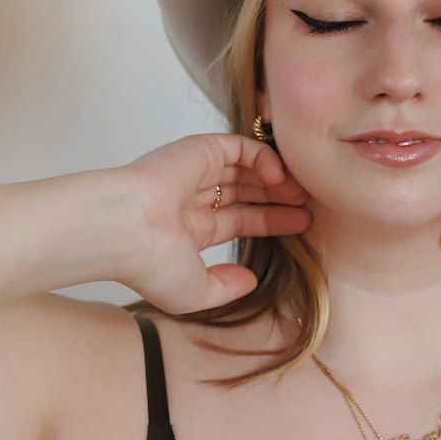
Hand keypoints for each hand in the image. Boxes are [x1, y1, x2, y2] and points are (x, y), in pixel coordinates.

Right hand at [121, 132, 310, 312]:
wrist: (128, 231)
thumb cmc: (150, 264)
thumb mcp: (195, 292)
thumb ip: (225, 288)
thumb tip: (250, 280)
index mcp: (191, 229)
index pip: (241, 220)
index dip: (272, 221)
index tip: (303, 226)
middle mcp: (194, 198)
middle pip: (249, 193)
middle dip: (280, 199)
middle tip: (312, 206)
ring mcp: (196, 172)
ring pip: (247, 169)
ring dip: (278, 179)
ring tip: (303, 194)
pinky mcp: (199, 149)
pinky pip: (241, 147)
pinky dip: (264, 158)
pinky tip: (279, 178)